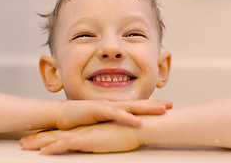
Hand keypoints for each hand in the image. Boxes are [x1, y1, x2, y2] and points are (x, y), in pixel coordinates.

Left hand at [21, 122, 140, 153]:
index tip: (36, 140)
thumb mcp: (108, 139)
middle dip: (37, 139)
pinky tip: (43, 151)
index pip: (62, 135)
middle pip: (54, 135)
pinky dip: (54, 147)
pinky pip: (67, 144)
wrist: (136, 126)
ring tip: (25, 146)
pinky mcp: (87, 139)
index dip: (48, 137)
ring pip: (56, 139)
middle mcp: (81, 132)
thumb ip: (98, 141)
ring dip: (39, 143)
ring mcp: (83, 134)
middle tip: (23, 143)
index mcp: (84, 132)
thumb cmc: (124, 133)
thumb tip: (93, 145)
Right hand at [53, 100, 171, 128]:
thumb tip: (122, 126)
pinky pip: (114, 115)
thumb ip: (110, 121)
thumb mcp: (99, 120)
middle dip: (155, 104)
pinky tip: (138, 121)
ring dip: (146, 108)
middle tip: (171, 105)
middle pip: (137, 103)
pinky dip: (127, 118)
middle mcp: (112, 104)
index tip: (166, 107)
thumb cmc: (78, 118)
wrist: (60, 115)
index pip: (136, 105)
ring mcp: (105, 106)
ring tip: (162, 110)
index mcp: (114, 106)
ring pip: (130, 106)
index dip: (151, 106)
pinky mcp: (96, 110)